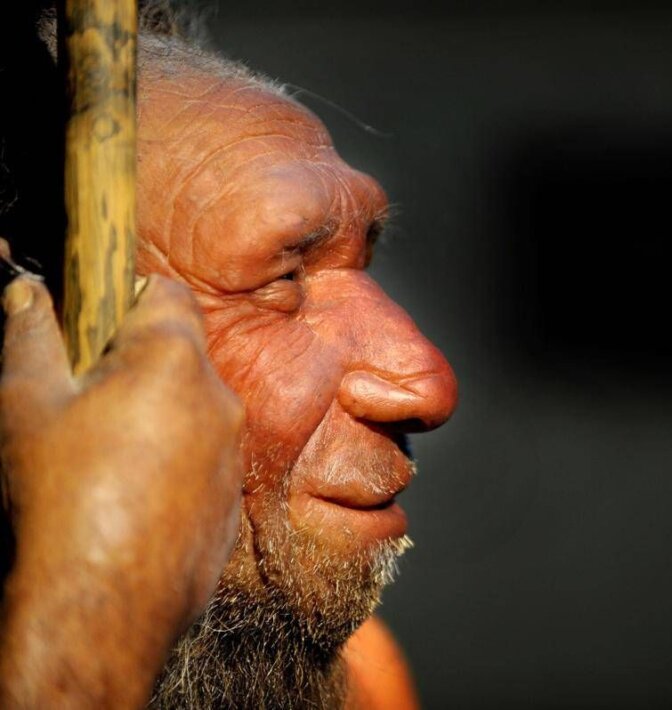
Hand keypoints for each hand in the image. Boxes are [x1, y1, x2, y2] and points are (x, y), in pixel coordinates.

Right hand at [0, 275, 243, 707]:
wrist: (101, 606)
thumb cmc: (59, 497)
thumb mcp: (28, 403)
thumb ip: (33, 335)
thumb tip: (26, 288)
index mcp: (175, 361)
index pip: (164, 295)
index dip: (124, 300)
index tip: (90, 327)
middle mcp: (220, 400)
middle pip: (181, 356)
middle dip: (135, 365)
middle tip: (83, 399)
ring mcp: (233, 453)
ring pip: (193, 411)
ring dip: (156, 417)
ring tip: (100, 458)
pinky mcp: (235, 500)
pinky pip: (204, 463)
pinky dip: (173, 465)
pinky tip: (128, 498)